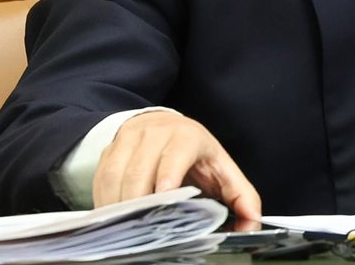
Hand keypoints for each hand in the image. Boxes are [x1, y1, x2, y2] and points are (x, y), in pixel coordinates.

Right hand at [93, 111, 261, 220]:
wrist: (163, 127)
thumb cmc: (195, 155)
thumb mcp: (221, 169)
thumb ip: (240, 194)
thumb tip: (253, 219)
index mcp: (188, 136)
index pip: (176, 153)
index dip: (169, 174)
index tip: (164, 195)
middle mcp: (156, 132)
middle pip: (140, 168)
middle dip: (139, 200)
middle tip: (141, 225)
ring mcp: (129, 139)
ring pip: (116, 174)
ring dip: (118, 204)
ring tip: (125, 226)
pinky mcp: (109, 150)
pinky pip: (101, 178)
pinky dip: (104, 201)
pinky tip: (113, 217)